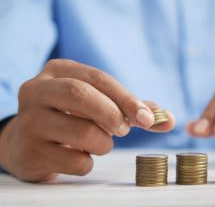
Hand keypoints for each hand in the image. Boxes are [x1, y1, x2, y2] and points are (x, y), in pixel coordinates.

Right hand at [0, 59, 174, 181]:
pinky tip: (79, 156)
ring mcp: (29, 121)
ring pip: (82, 132)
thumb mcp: (96, 103)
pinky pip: (75, 161)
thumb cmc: (71, 117)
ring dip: (104, 143)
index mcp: (58, 71)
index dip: (127, 98)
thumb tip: (168, 119)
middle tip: (124, 130)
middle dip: (113, 114)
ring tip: (99, 143)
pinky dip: (88, 162)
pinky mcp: (30, 151)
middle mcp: (37, 91)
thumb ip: (132, 109)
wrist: (27, 141)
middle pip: (81, 95)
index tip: (148, 118)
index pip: (98, 78)